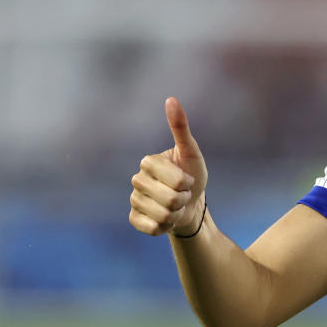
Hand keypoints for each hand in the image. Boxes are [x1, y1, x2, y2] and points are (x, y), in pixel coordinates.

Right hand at [128, 97, 209, 236]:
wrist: (191, 204)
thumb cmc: (192, 175)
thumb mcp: (191, 152)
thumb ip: (180, 127)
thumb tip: (171, 99)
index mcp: (148, 162)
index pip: (174, 179)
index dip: (187, 183)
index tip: (187, 179)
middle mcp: (136, 180)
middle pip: (169, 198)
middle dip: (183, 199)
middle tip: (183, 194)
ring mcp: (134, 200)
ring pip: (162, 214)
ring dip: (176, 214)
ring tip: (176, 206)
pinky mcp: (134, 219)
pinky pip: (152, 227)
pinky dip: (165, 227)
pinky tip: (166, 219)